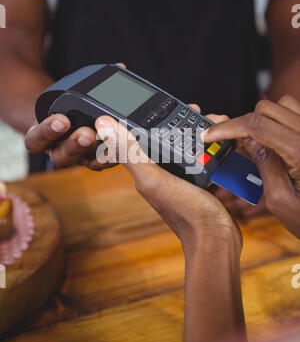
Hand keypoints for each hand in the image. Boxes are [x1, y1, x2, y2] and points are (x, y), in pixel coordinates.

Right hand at [24, 63, 124, 170]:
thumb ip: (90, 82)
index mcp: (43, 136)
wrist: (73, 118)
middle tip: (88, 133)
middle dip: (75, 145)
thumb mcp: (71, 91)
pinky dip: (115, 155)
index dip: (47, 132)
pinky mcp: (96, 161)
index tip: (62, 120)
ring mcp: (79, 158)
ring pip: (84, 163)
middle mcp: (59, 150)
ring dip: (97, 154)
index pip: (36, 140)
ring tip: (110, 142)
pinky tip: (124, 148)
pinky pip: (104, 163)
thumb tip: (120, 68)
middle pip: (61, 157)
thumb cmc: (70, 104)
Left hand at [95, 105, 241, 254]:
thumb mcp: (154, 178)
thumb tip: (103, 123)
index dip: (149, 116)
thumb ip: (129, 152)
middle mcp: (159, 172)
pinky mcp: (196, 180)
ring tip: (211, 120)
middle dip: (179, 119)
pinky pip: (200, 155)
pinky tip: (218, 139)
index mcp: (144, 170)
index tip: (166, 103)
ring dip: (196, 130)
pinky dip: (209, 144)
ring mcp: (178, 176)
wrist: (217, 239)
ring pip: (184, 143)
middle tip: (196, 110)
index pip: (140, 134)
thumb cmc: (186, 213)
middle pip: (165, 136)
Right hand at [205, 96, 299, 238]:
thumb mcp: (280, 201)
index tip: (212, 134)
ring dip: (265, 121)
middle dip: (246, 124)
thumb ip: (263, 164)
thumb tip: (248, 140)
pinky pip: (296, 116)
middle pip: (268, 109)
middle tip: (236, 145)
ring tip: (258, 144)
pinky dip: (280, 123)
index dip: (229, 127)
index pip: (257, 125)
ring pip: (284, 106)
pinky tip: (276, 144)